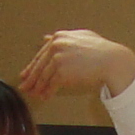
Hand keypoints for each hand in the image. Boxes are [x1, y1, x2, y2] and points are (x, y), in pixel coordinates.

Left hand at [16, 30, 134, 99]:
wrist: (111, 61)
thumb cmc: (100, 50)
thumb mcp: (80, 37)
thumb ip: (62, 39)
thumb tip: (45, 38)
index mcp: (59, 37)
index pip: (41, 54)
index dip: (33, 66)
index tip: (26, 74)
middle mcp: (56, 46)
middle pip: (39, 65)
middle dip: (30, 78)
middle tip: (24, 87)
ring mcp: (58, 59)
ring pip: (43, 76)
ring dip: (38, 88)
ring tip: (34, 95)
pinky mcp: (62, 72)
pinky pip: (51, 85)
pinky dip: (47, 92)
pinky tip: (45, 97)